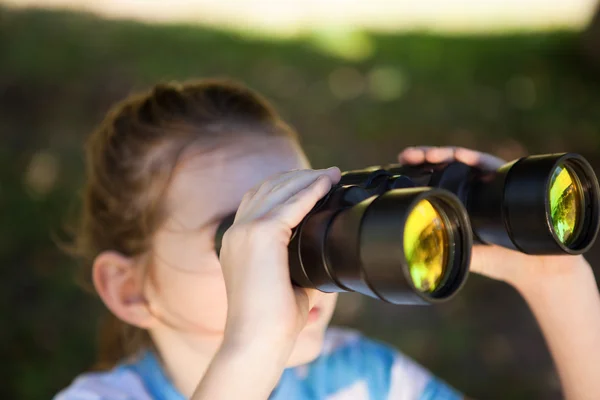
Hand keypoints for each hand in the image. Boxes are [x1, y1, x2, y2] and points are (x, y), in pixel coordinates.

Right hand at [218, 167, 340, 355]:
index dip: (285, 185)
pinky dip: (311, 190)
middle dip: (299, 177)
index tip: (313, 183)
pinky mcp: (260, 235)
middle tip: (328, 175)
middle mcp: (236, 231)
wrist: (256, 342)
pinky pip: (291, 204)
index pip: (258, 199)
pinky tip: (328, 184)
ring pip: (279, 190)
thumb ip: (299, 262)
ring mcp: (245, 231)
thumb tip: (328, 255)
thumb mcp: (286, 282)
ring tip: (332, 175)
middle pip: (268, 187)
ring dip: (308, 178)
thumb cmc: (272, 322)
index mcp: (236, 242)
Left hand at [398, 146, 588, 292]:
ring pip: (465, 161)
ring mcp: (491, 180)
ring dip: (445, 154)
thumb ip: (447, 248)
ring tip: (426, 154)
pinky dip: (475, 160)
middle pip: (446, 165)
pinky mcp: (509, 180)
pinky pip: (491, 166)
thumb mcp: (467, 254)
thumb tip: (419, 252)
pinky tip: (460, 156)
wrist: (538, 268)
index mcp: (460, 199)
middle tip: (408, 155)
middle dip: (426, 157)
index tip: (399, 165)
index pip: (435, 179)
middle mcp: (474, 186)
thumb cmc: (502, 260)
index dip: (417, 171)